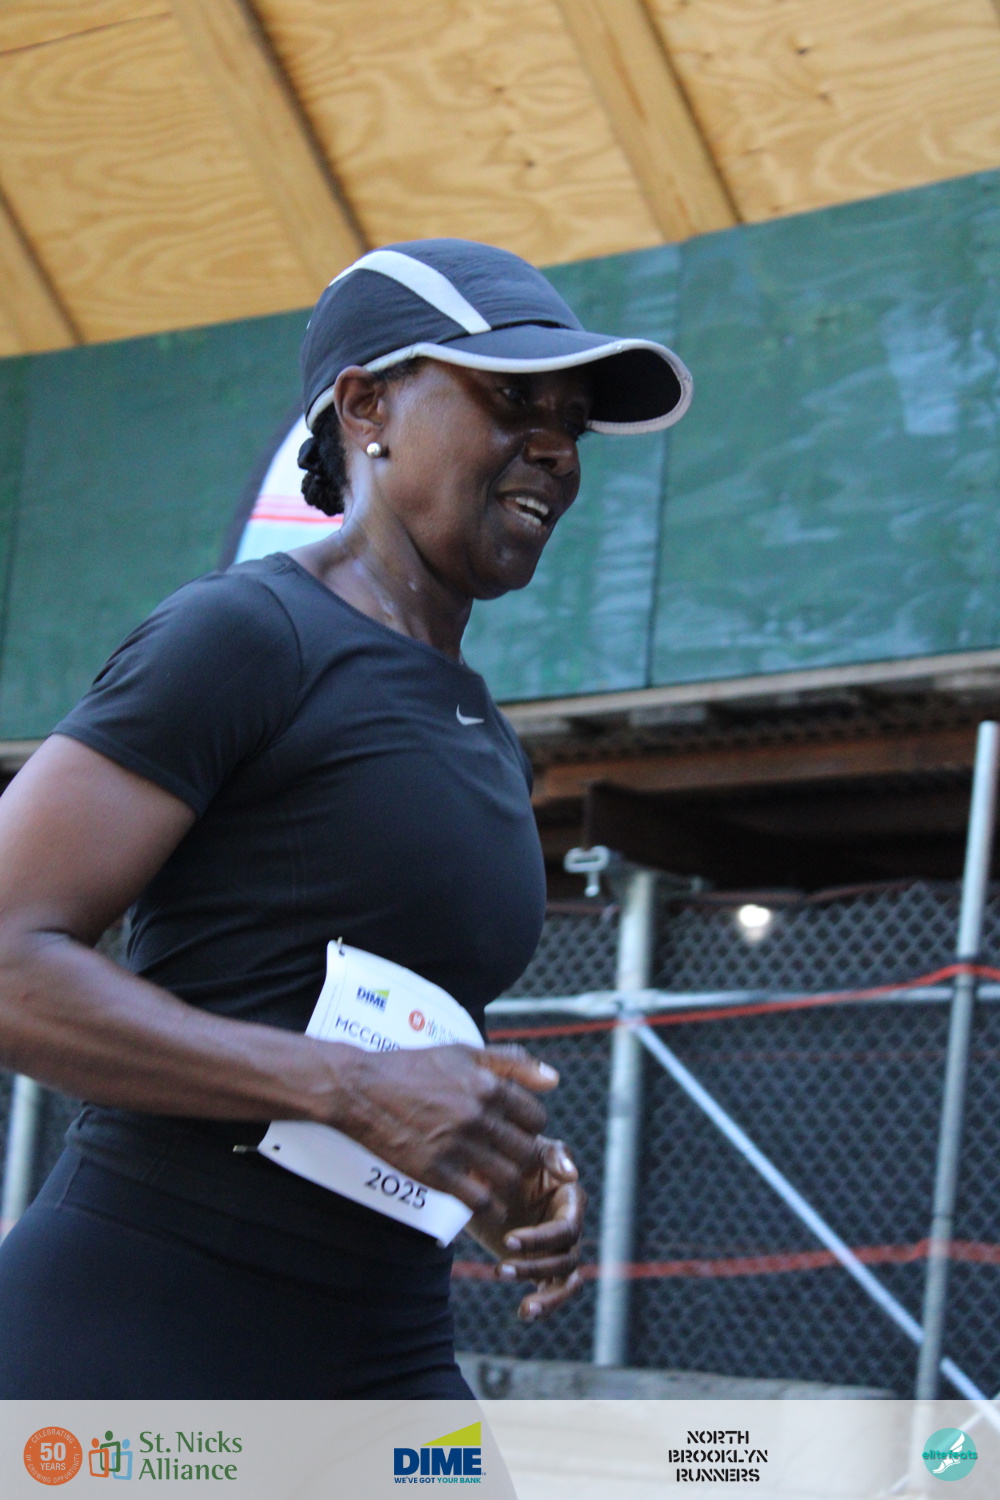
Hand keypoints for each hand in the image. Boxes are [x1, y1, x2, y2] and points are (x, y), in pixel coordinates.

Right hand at [329, 1043, 557, 1215]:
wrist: (361, 1088)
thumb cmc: (412, 1067)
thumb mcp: (463, 1052)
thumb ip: (512, 1062)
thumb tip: (554, 1080)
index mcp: (487, 1085)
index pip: (536, 1117)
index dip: (530, 1126)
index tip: (516, 1130)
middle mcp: (477, 1115)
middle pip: (528, 1150)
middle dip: (524, 1156)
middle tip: (509, 1157)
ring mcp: (456, 1146)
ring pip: (509, 1177)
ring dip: (509, 1182)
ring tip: (498, 1178)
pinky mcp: (435, 1172)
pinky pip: (480, 1200)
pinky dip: (490, 1206)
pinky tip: (486, 1203)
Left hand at [468, 1136, 585, 1321]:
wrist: (481, 1174)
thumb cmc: (507, 1154)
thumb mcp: (526, 1149)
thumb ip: (551, 1156)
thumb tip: (572, 1174)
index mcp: (569, 1198)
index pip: (569, 1227)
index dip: (542, 1238)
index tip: (508, 1241)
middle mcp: (568, 1225)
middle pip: (567, 1256)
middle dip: (535, 1264)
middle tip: (500, 1268)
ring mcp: (557, 1247)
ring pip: (564, 1278)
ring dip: (543, 1291)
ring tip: (519, 1300)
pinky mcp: (543, 1265)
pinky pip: (554, 1290)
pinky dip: (545, 1305)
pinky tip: (525, 1313)